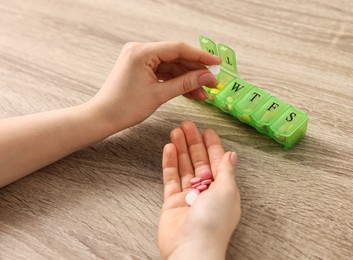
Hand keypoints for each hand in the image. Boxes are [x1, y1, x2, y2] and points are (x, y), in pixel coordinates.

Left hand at [90, 42, 219, 130]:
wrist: (103, 117)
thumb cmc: (124, 107)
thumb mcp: (159, 95)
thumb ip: (185, 83)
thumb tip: (207, 77)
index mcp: (142, 52)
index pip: (178, 48)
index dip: (200, 56)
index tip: (216, 63)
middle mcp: (140, 51)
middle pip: (176, 57)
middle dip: (195, 71)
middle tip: (211, 82)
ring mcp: (140, 59)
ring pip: (172, 66)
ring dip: (187, 79)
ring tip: (203, 93)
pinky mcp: (141, 68)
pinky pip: (164, 72)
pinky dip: (176, 81)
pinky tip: (190, 92)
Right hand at [159, 120, 240, 259]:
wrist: (192, 249)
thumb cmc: (214, 223)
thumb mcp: (226, 192)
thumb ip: (226, 171)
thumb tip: (232, 154)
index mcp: (223, 189)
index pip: (217, 161)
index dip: (212, 145)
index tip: (206, 129)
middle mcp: (206, 191)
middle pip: (199, 161)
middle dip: (193, 142)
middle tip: (186, 124)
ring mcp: (188, 196)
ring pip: (184, 167)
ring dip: (181, 148)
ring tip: (175, 131)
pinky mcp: (172, 202)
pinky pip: (171, 178)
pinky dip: (169, 162)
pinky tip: (169, 148)